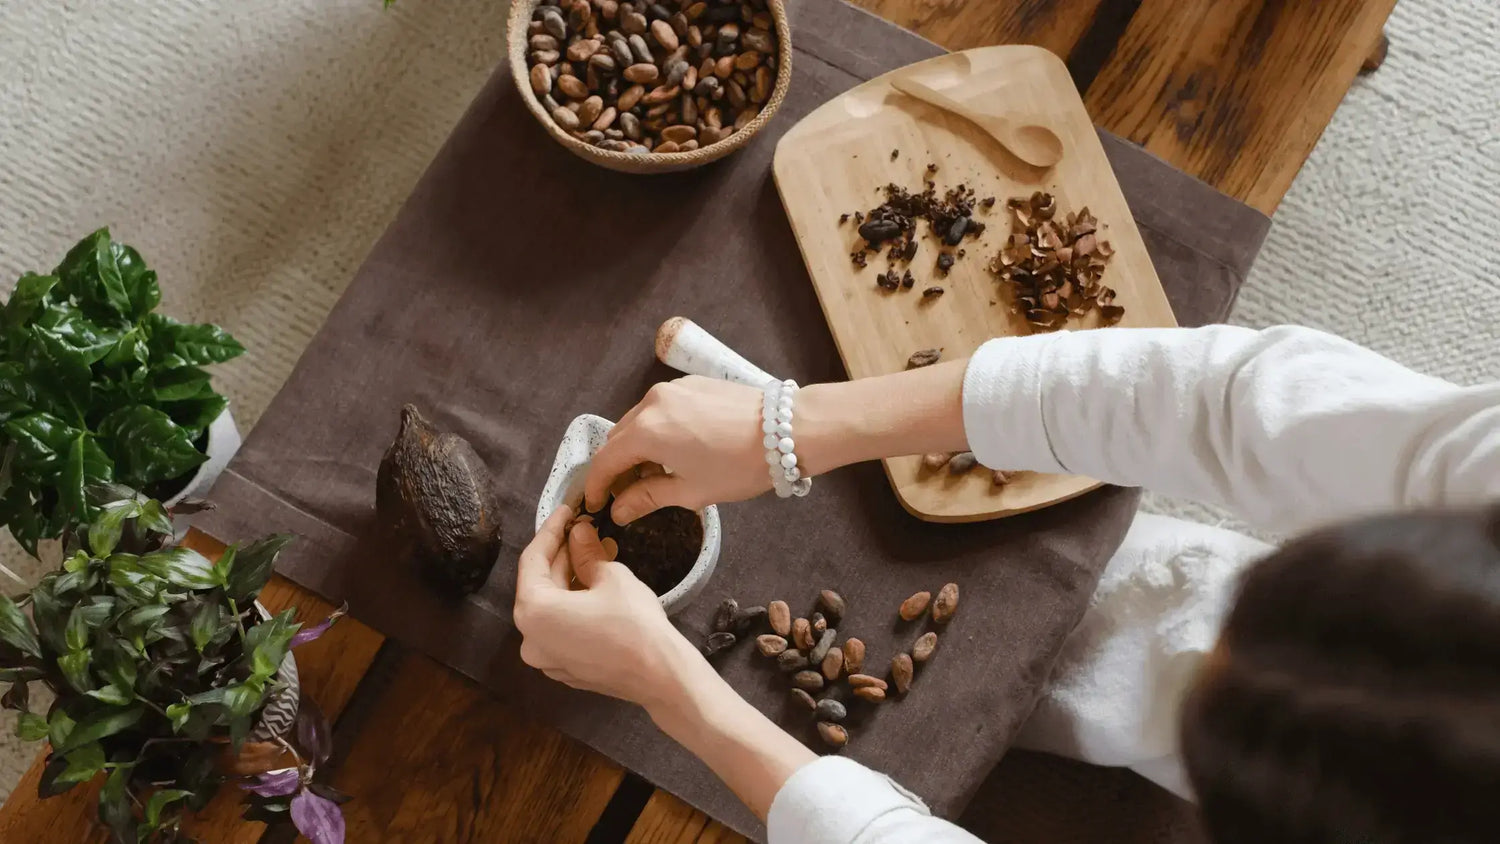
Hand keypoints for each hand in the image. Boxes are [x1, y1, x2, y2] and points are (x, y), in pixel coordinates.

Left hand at [513, 505, 705, 707]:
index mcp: (533, 611)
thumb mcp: (611, 576)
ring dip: (570, 579)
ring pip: (552, 607)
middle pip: (540, 585)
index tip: (566, 511)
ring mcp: (545, 658)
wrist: (660, 675)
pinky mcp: (563, 669)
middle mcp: (529, 638)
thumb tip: (579, 533)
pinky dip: (573, 605)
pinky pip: (561, 628)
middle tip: (584, 530)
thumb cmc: (634, 623)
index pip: (533, 559)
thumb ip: (586, 552)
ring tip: (595, 553)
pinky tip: (595, 586)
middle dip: (563, 555)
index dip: (551, 530)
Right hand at [584, 376, 771, 523]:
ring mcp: (671, 389)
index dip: (598, 486)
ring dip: (636, 447)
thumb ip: (648, 498)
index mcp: (646, 431)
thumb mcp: (691, 491)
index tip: (597, 505)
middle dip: (616, 467)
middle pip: (617, 438)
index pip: (605, 460)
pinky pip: (659, 408)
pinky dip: (655, 430)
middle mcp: (651, 403)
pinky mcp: (690, 383)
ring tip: (653, 474)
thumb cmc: (739, 466)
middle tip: (626, 494)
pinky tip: (674, 450)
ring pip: (637, 421)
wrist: (786, 430)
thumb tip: (618, 511)